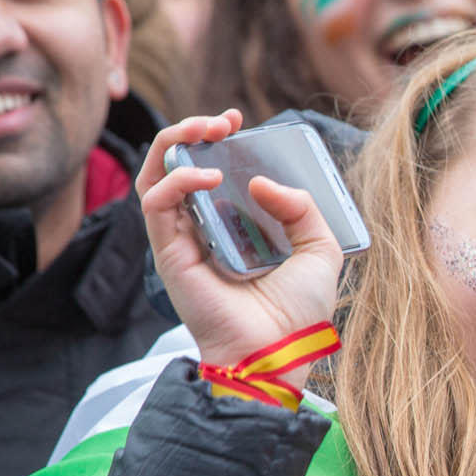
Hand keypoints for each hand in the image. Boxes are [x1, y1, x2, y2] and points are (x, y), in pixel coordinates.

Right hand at [137, 109, 342, 381]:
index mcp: (233, 228)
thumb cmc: (298, 312)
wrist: (276, 354)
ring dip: (174, 144)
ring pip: (156, 177)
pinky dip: (176, 181)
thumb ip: (302, 209)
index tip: (238, 123)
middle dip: (192, 132)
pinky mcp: (168, 254)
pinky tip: (204, 177)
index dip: (218, 142)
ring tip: (204, 130)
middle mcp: (204, 231)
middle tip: (220, 121)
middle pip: (176, 167)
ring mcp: (182, 241)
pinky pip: (156, 205)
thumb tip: (261, 181)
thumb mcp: (319, 250)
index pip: (212, 173)